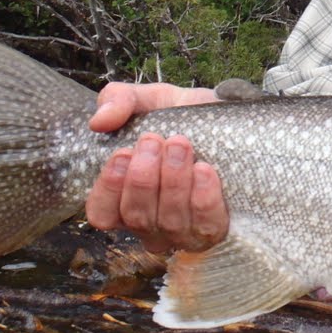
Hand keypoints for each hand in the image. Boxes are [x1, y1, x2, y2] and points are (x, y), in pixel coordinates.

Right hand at [84, 83, 228, 254]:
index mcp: (125, 199)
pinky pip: (205, 225)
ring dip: (173, 182)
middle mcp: (150, 224)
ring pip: (169, 222)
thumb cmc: (184, 117)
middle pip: (136, 217)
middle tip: (153, 141)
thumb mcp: (151, 100)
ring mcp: (182, 232)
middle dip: (143, 179)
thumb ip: (119, 100)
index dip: (108, 189)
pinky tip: (204, 170)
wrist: (232, 119)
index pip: (101, 214)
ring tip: (180, 145)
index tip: (123, 153)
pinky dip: (203, 198)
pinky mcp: (215, 229)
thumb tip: (99, 121)